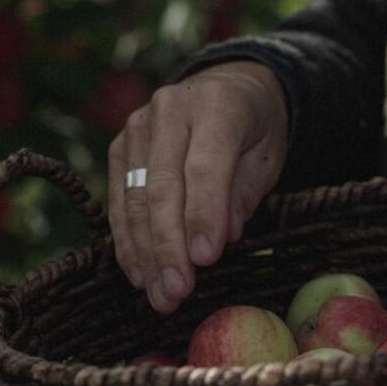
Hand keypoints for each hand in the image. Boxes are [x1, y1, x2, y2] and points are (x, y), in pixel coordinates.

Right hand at [107, 61, 288, 312]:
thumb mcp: (267, 157)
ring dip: (146, 254)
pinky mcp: (119, 148)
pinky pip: (120, 202)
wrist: (227, 88)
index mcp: (216, 104)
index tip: (205, 260)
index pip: (204, 168)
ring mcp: (137, 128)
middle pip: (162, 187)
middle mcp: (169, 110)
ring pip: (136, 199)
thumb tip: (220, 238)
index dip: (202, 216)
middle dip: (168, 246)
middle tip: (176, 292)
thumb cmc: (254, 131)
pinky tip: (140, 275)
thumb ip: (243, 195)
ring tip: (160, 296)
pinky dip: (128, 242)